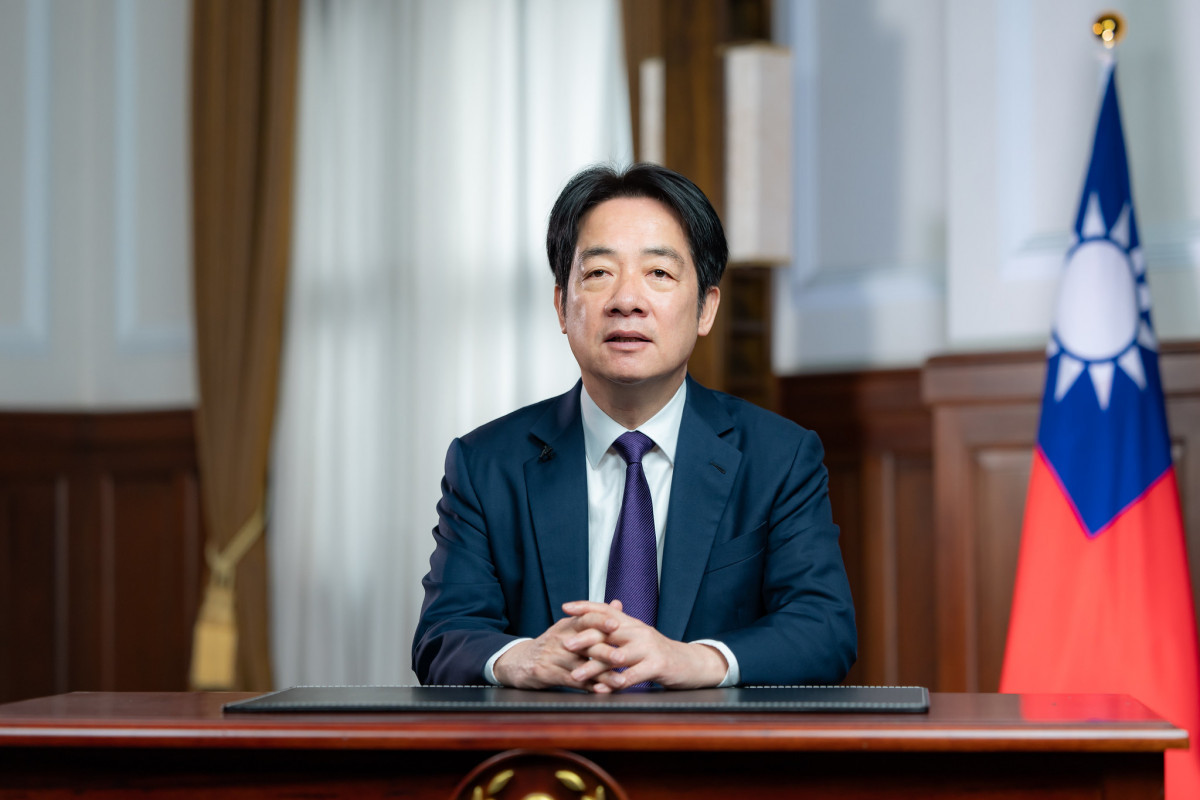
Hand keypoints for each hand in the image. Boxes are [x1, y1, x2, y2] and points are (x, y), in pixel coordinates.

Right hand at [492, 613, 617, 690]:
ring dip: (602, 675)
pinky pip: (572, 681)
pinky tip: (602, 691)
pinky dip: (588, 687)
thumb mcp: (569, 626)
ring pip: (581, 666)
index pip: (585, 618)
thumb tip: (618, 603)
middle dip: (605, 651)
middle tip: (622, 657)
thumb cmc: (552, 644)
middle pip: (585, 644)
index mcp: (568, 625)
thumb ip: (594, 617)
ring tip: (620, 681)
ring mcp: (553, 657)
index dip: (601, 620)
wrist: (519, 661)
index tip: (617, 624)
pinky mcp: (547, 674)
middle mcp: (561, 639)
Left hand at [560, 600, 728, 690]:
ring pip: (616, 656)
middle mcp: (639, 631)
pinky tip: (600, 690)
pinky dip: (614, 684)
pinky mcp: (657, 666)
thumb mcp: (637, 636)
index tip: (565, 607)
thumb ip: (616, 630)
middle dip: (584, 638)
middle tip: (564, 644)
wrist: (690, 663)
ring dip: (593, 667)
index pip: (606, 609)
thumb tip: (591, 620)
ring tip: (575, 675)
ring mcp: (648, 648)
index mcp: (632, 623)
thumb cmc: (657, 652)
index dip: (585, 606)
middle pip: (608, 631)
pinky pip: (632, 676)